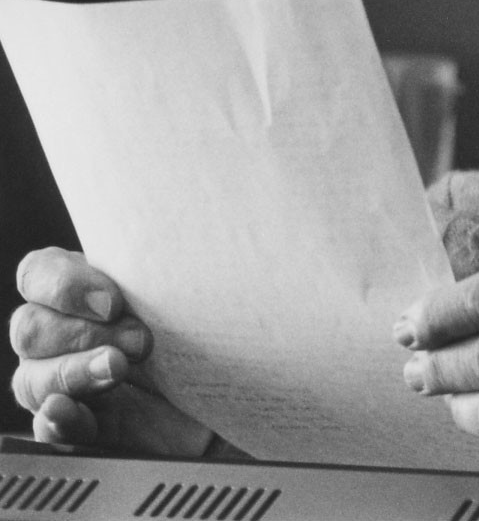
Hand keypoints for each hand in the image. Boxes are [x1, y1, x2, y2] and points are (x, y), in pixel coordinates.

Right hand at [11, 247, 213, 455]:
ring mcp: (66, 384)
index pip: (38, 274)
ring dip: (74, 372)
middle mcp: (64, 335)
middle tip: (140, 341)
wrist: (238, 387)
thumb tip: (161, 263)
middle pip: (29, 328)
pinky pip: (48, 427)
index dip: (62, 285)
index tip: (113, 302)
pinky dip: (57, 419)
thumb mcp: (193, 296)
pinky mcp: (81, 427)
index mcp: (85, 289)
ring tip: (117, 369)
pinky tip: (68, 411)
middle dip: (81, 333)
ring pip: (31, 379)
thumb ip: (163, 279)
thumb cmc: (215, 330)